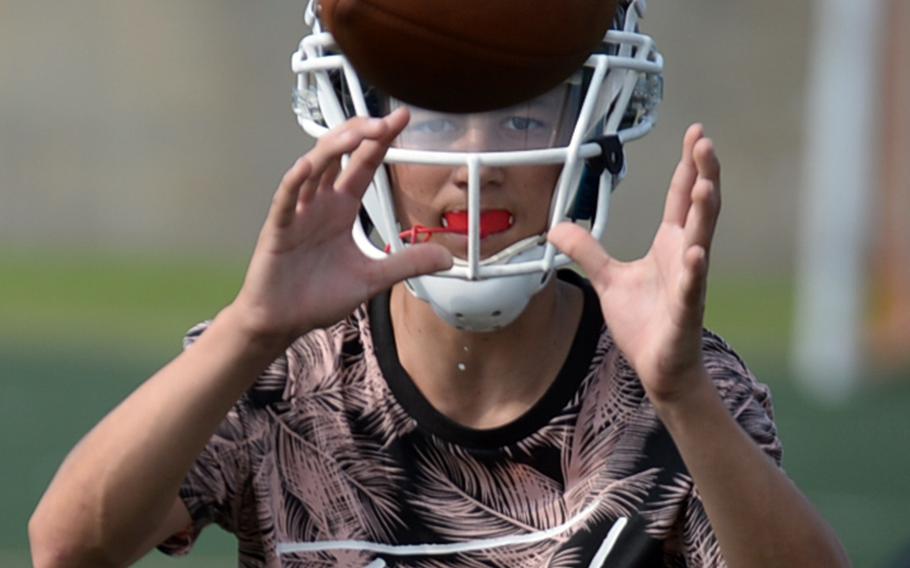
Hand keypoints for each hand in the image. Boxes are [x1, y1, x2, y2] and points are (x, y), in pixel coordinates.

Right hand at [230, 108, 451, 344]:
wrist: (284, 321)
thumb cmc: (318, 296)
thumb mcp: (373, 278)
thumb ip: (407, 263)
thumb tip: (446, 257)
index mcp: (341, 208)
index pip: (363, 164)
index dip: (380, 141)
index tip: (402, 118)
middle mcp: (319, 202)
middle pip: (338, 154)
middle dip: (361, 133)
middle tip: (386, 121)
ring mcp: (297, 212)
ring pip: (314, 167)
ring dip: (335, 147)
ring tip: (357, 132)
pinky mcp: (278, 230)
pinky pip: (286, 200)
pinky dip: (295, 182)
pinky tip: (308, 166)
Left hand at [548, 125, 719, 402]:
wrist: (659, 368)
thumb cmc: (645, 322)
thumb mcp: (608, 279)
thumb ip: (589, 250)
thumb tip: (558, 225)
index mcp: (670, 245)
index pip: (681, 197)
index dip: (688, 166)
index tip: (695, 133)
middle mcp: (685, 256)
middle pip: (699, 208)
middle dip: (704, 174)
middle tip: (704, 142)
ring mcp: (690, 283)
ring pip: (701, 241)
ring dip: (704, 212)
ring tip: (705, 184)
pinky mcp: (685, 312)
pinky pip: (691, 288)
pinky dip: (693, 271)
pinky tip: (695, 253)